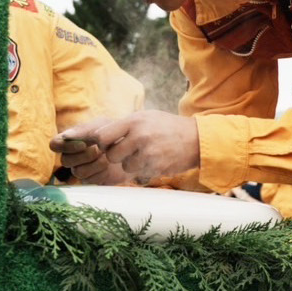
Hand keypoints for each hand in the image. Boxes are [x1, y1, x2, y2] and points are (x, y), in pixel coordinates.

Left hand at [52, 110, 201, 184]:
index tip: (105, 144)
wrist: (195, 140)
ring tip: (144, 154)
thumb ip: (122, 125)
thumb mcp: (145, 117)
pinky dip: (143, 170)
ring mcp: (148, 154)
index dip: (101, 143)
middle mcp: (139, 137)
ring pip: (125, 166)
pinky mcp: (155, 167)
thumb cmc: (167, 127)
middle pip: (111, 155)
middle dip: (116, 156)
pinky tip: (154, 160)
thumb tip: (96, 136)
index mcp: (134, 122)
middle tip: (127, 151)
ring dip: (130, 164)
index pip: (102, 137)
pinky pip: (138, 173)